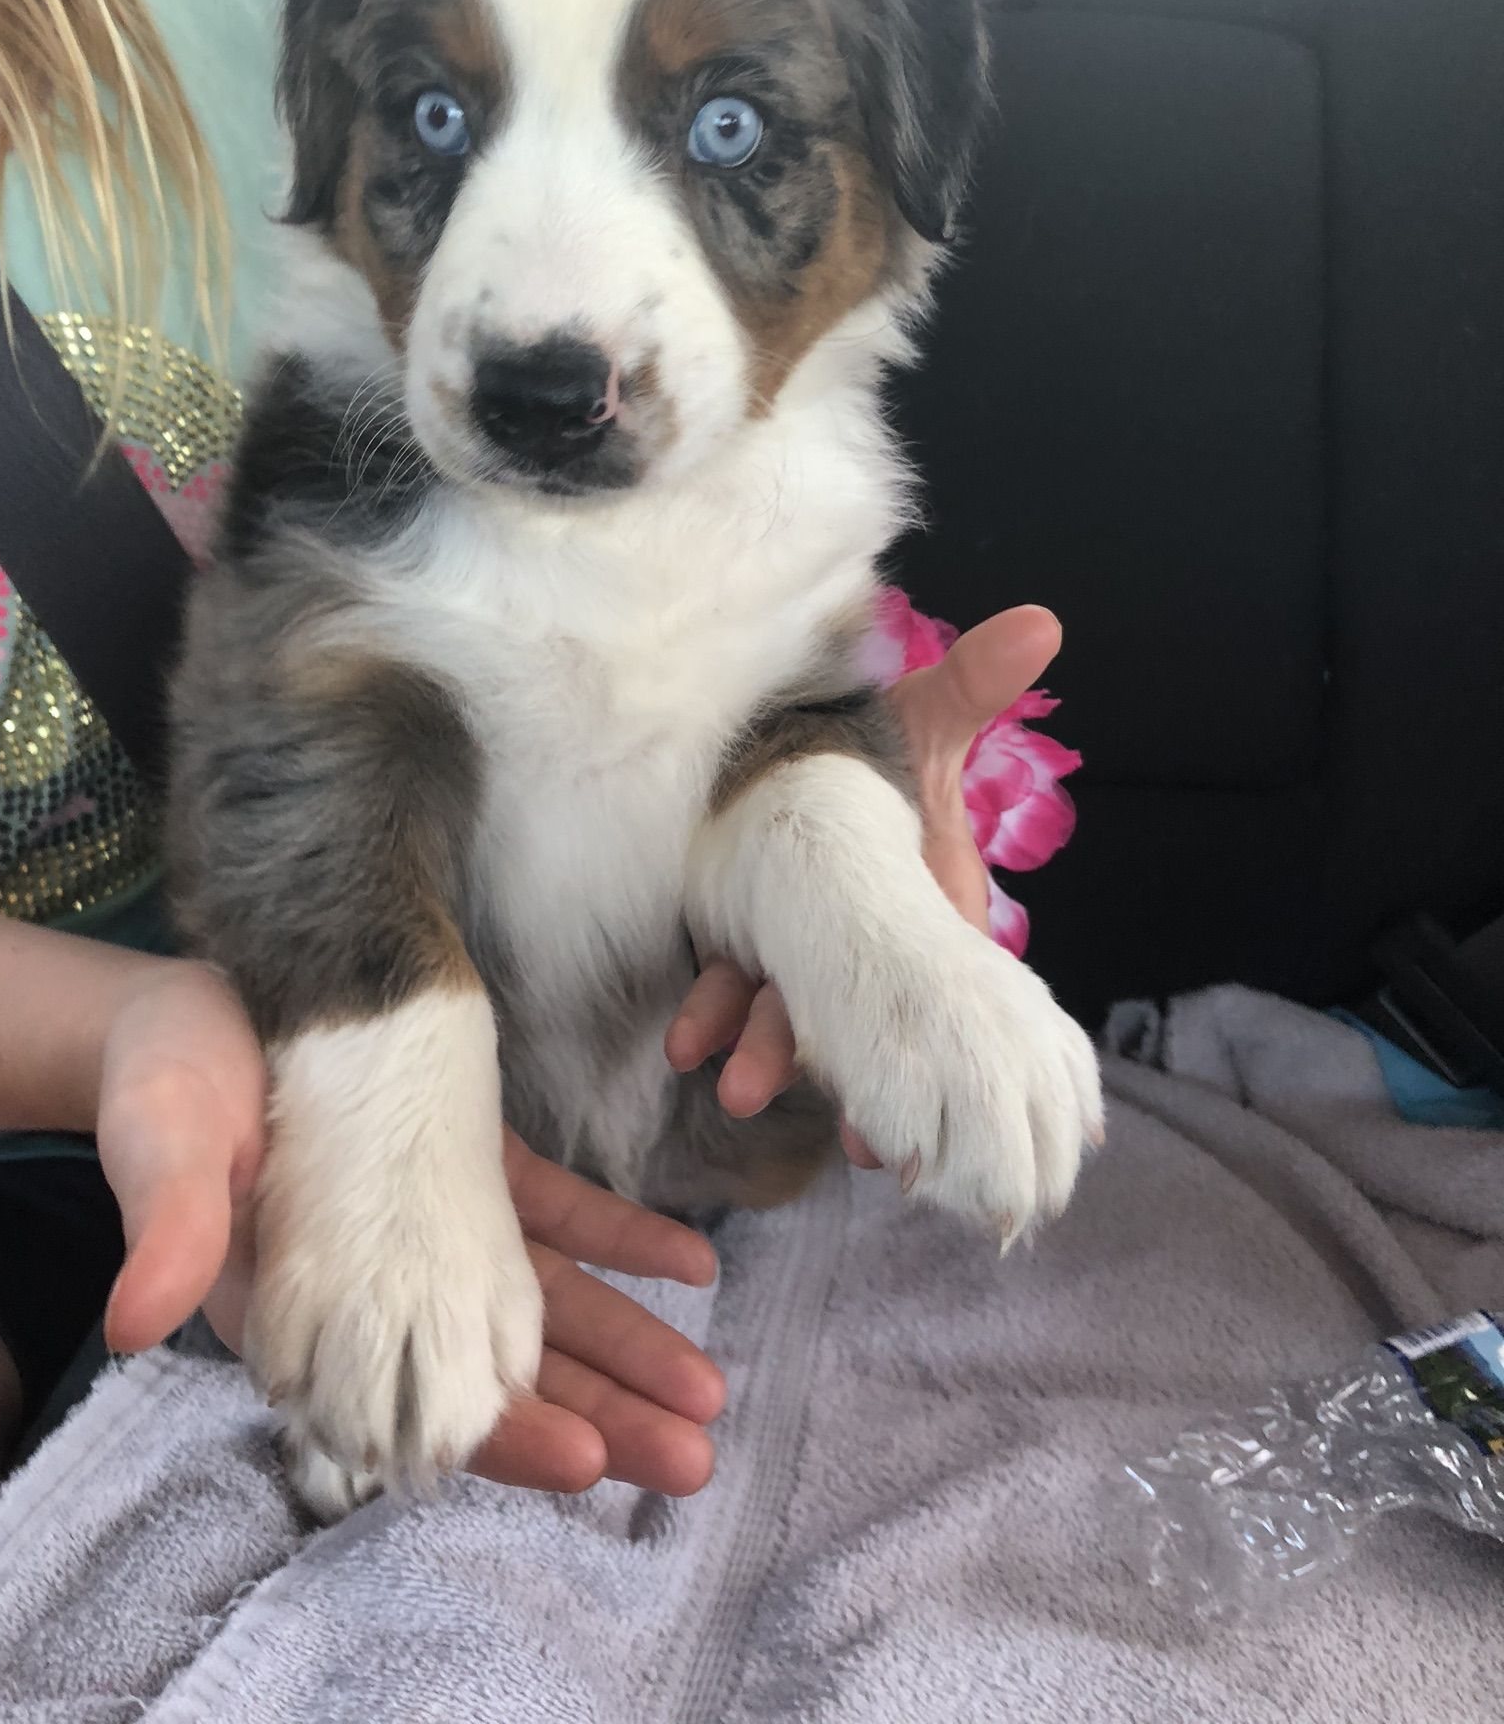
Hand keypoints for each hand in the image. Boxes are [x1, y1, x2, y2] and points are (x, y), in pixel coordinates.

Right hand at [96, 961, 721, 1495]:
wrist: (200, 1008)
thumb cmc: (165, 1080)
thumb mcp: (162, 1144)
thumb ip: (171, 1227)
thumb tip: (139, 1320)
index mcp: (307, 1323)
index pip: (412, 1406)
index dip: (497, 1437)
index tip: (583, 1459)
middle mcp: (380, 1303)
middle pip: (500, 1381)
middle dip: (597, 1420)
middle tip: (692, 1459)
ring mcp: (432, 1245)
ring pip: (541, 1314)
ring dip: (625, 1348)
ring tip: (707, 1389)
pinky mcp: (466, 1184)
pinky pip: (554, 1225)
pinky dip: (619, 1245)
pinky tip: (688, 1264)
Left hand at [664, 605, 1063, 1161]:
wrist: (799, 740)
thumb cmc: (877, 743)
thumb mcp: (923, 716)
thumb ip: (973, 682)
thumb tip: (1041, 621)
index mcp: (927, 904)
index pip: (933, 981)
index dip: (920, 1037)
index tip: (897, 1106)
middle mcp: (871, 941)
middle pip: (852, 1008)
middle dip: (814, 1048)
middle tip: (777, 1088)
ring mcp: (804, 947)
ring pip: (788, 1008)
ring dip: (760, 1047)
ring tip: (725, 1078)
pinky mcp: (746, 942)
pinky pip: (731, 987)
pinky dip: (712, 1019)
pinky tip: (687, 1044)